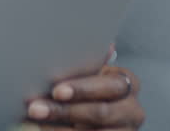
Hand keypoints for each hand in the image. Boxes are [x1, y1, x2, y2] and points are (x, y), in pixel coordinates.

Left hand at [23, 65, 144, 129]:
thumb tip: (106, 46)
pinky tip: (45, 129)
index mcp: (129, 83)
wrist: (98, 116)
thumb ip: (93, 63)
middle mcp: (133, 110)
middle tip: (36, 108)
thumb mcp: (94, 74)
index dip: (81, 90)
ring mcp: (126, 130)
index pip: (107, 87)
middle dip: (64, 110)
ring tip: (36, 120)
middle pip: (99, 112)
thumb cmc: (93, 89)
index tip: (56, 91)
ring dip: (59, 127)